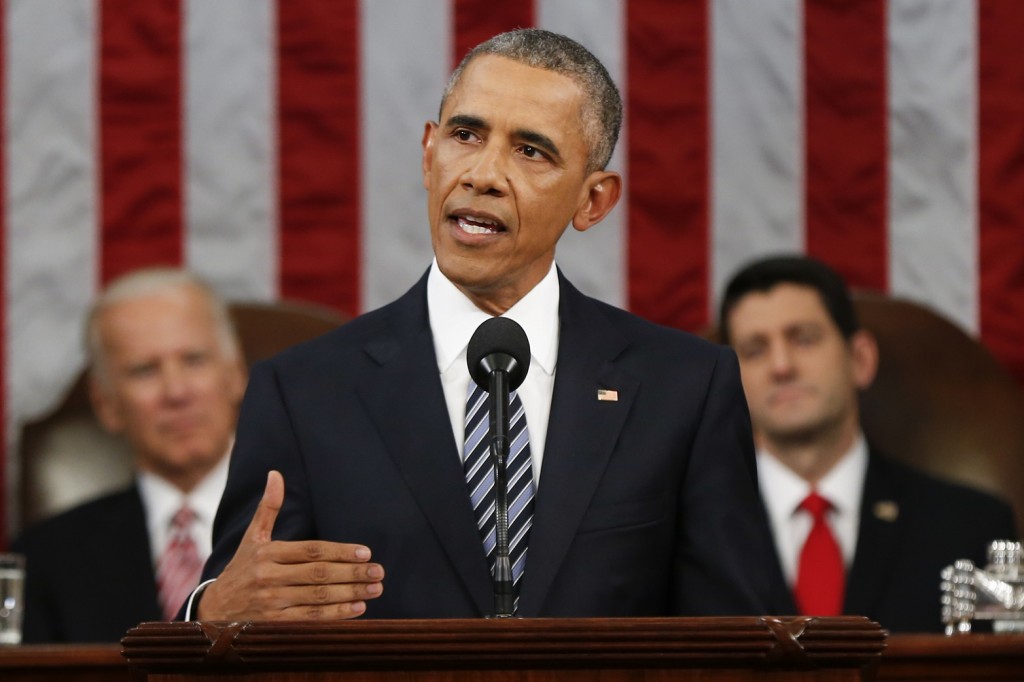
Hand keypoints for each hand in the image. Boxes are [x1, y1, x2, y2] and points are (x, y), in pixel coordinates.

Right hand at [197, 470, 383, 620]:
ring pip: (318, 598)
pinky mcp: (273, 625)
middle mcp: (269, 577)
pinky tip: (358, 609)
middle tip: (379, 572)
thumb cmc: (241, 570)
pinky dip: (335, 615)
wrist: (213, 611)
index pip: (312, 550)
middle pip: (319, 574)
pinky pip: (309, 619)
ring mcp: (271, 603)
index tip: (366, 553)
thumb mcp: (252, 539)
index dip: (340, 551)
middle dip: (352, 573)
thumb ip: (268, 508)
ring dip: (350, 593)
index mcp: (268, 553)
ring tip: (375, 589)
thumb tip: (275, 474)